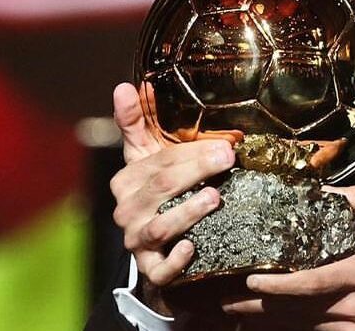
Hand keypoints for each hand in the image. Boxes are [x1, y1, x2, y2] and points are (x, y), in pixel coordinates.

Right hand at [109, 82, 235, 301]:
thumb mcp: (147, 155)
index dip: (192, 152)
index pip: (160, 162)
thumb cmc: (159, 188)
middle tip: (229, 158)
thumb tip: (125, 86)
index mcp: (127, 180)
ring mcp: (137, 241)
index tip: (225, 144)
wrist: (158, 242)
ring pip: (159, 227)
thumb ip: (138, 121)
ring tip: (215, 197)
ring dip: (187, 212)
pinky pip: (160, 269)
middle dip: (197, 171)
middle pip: (162, 188)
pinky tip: (192, 247)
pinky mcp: (152, 269)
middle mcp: (127, 210)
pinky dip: (175, 260)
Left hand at [221, 185, 354, 329]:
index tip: (250, 277)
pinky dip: (287, 329)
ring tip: (235, 312)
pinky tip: (267, 323)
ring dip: (267, 320)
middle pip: (294, 311)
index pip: (310, 284)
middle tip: (224, 301)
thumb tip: (327, 190)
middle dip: (257, 307)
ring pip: (299, 326)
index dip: (277, 284)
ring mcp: (351, 328)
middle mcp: (351, 306)